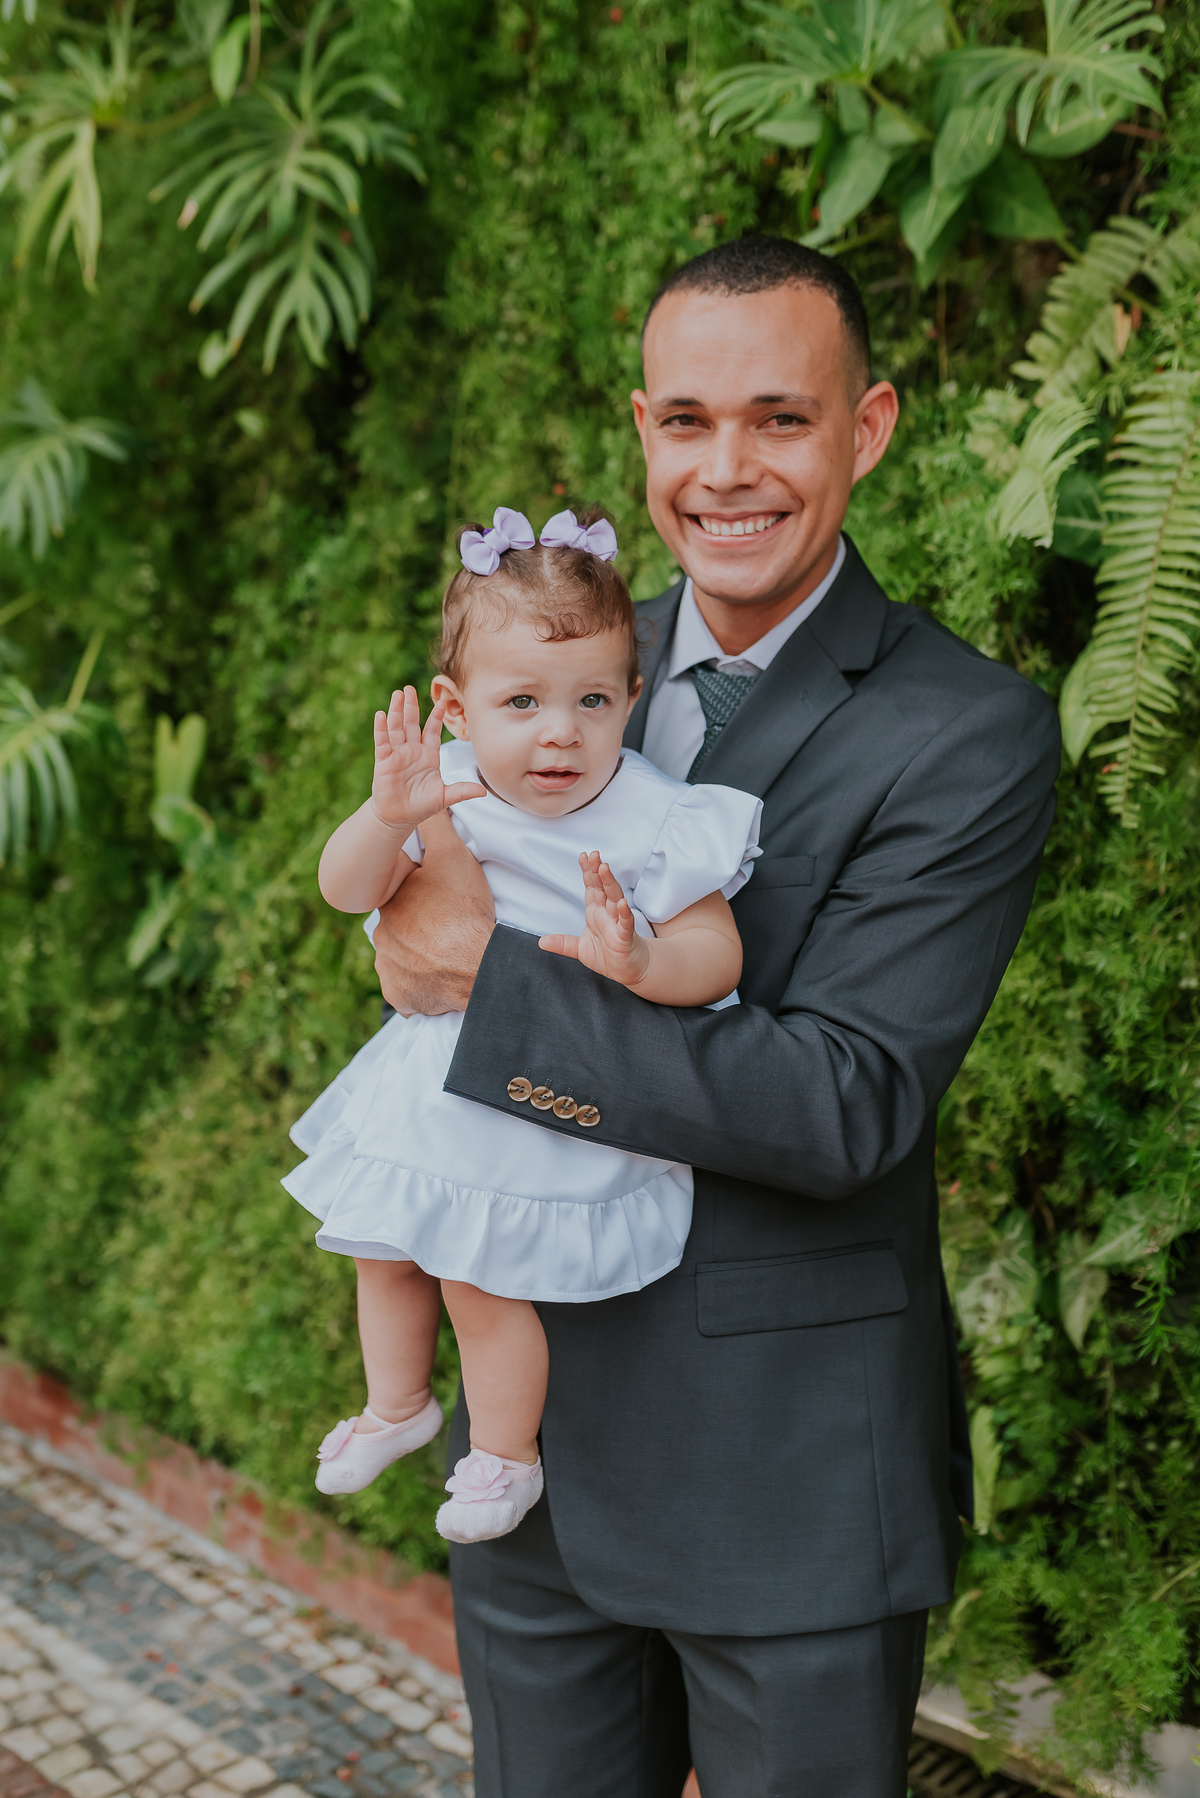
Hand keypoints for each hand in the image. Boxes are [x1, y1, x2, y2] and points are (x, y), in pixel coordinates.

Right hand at [371, 687, 484, 831]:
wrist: (400, 817)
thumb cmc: (421, 805)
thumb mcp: (444, 796)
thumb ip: (462, 790)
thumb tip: (483, 790)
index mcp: (428, 755)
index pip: (432, 731)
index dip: (436, 717)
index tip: (442, 703)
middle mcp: (412, 751)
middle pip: (412, 723)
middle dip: (412, 706)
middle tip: (410, 688)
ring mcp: (397, 754)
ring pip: (397, 727)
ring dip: (397, 711)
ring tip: (398, 694)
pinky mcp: (384, 761)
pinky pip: (383, 741)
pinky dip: (382, 728)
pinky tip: (382, 714)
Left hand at [374, 811, 494, 1012]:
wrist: (477, 965)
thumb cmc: (463, 911)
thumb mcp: (452, 857)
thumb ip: (436, 827)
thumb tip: (427, 802)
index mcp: (389, 904)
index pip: (402, 898)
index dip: (422, 898)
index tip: (440, 903)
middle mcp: (382, 938)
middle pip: (402, 930)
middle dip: (420, 929)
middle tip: (449, 928)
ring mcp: (389, 970)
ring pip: (403, 960)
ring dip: (420, 958)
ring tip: (448, 954)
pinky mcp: (401, 996)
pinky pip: (408, 990)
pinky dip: (421, 986)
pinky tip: (440, 978)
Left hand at [539, 853, 650, 987]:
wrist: (628, 971)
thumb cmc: (608, 955)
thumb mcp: (579, 949)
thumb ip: (563, 943)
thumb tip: (541, 942)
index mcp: (596, 912)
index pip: (592, 887)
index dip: (587, 872)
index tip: (583, 856)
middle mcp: (607, 914)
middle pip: (603, 888)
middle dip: (598, 871)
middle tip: (594, 854)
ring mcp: (617, 923)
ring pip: (615, 899)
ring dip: (610, 883)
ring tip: (604, 868)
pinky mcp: (626, 937)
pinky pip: (626, 923)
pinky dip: (625, 913)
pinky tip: (623, 904)